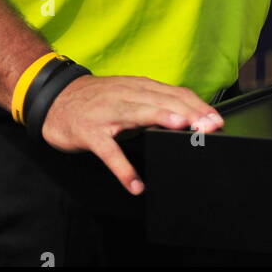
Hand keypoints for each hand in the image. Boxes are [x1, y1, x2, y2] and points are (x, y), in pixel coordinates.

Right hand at [40, 74, 224, 194]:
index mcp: (137, 87)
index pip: (173, 93)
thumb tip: (186, 117)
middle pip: (161, 101)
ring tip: (181, 132)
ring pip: (137, 114)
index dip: (195, 105)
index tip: (216, 120)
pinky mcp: (89, 132)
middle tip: (209, 127)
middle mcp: (124, 95)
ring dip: (160, 120)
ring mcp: (106, 113)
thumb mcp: (127, 96)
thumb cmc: (97, 101)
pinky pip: (108, 151)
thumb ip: (153, 104)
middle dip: (187, 113)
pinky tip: (134, 184)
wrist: (55, 99)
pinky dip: (122, 168)